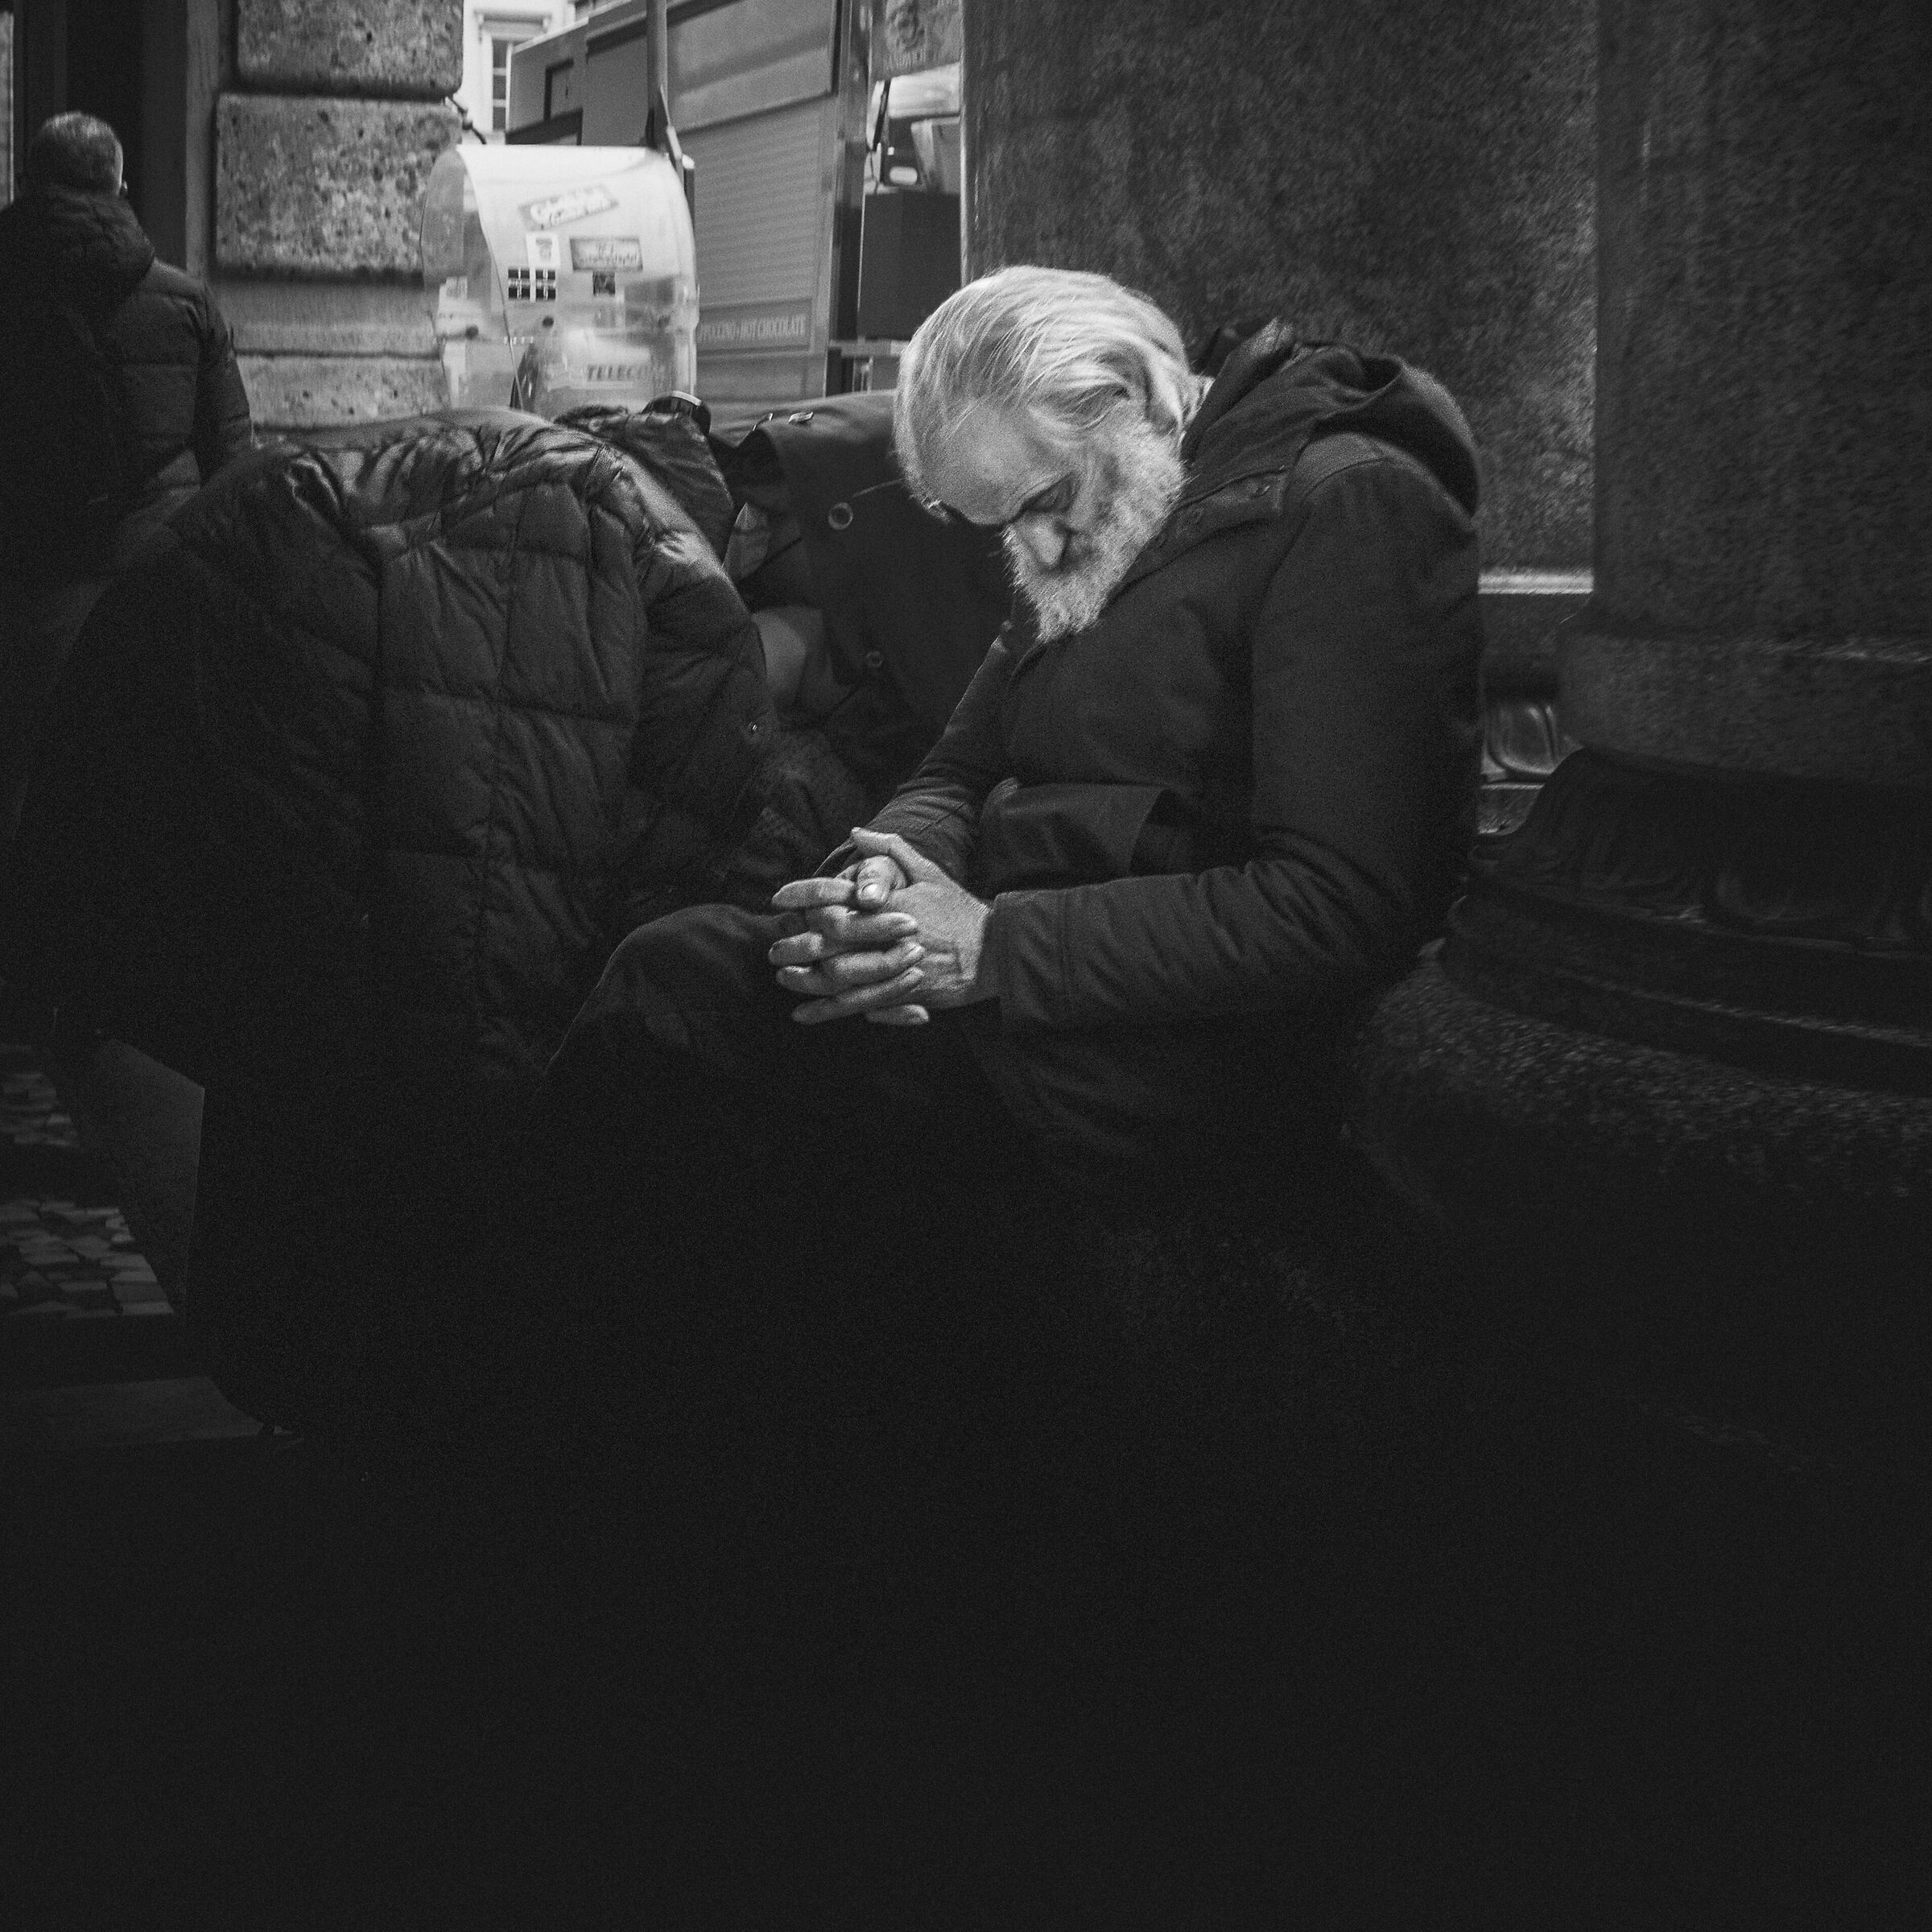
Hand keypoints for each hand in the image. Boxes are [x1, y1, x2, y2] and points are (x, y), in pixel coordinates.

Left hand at [767, 829, 992, 1025]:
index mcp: (889, 903)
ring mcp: (894, 966)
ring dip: (805, 980)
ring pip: (838, 977)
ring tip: (784, 978)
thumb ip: (891, 850)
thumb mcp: (928, 872)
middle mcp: (887, 935)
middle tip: (774, 948)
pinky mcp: (902, 993)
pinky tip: (806, 1014)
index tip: (779, 899)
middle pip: (828, 942)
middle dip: (796, 945)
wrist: (993, 950)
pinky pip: (857, 1004)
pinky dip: (829, 1011)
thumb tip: (857, 831)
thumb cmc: (958, 910)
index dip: (802, 897)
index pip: (834, 898)